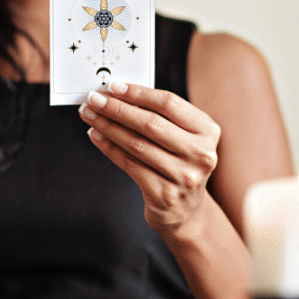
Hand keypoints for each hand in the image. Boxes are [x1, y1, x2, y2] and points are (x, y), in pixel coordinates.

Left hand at [78, 82, 219, 236]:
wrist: (186, 212)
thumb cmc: (180, 168)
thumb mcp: (183, 140)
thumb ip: (161, 118)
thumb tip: (121, 97)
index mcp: (207, 131)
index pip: (168, 103)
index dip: (138, 93)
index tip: (114, 87)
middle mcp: (200, 154)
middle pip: (150, 123)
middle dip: (117, 108)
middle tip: (95, 100)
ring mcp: (183, 176)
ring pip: (137, 144)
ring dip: (108, 127)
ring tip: (91, 116)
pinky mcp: (164, 194)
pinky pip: (129, 164)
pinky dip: (109, 148)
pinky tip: (97, 137)